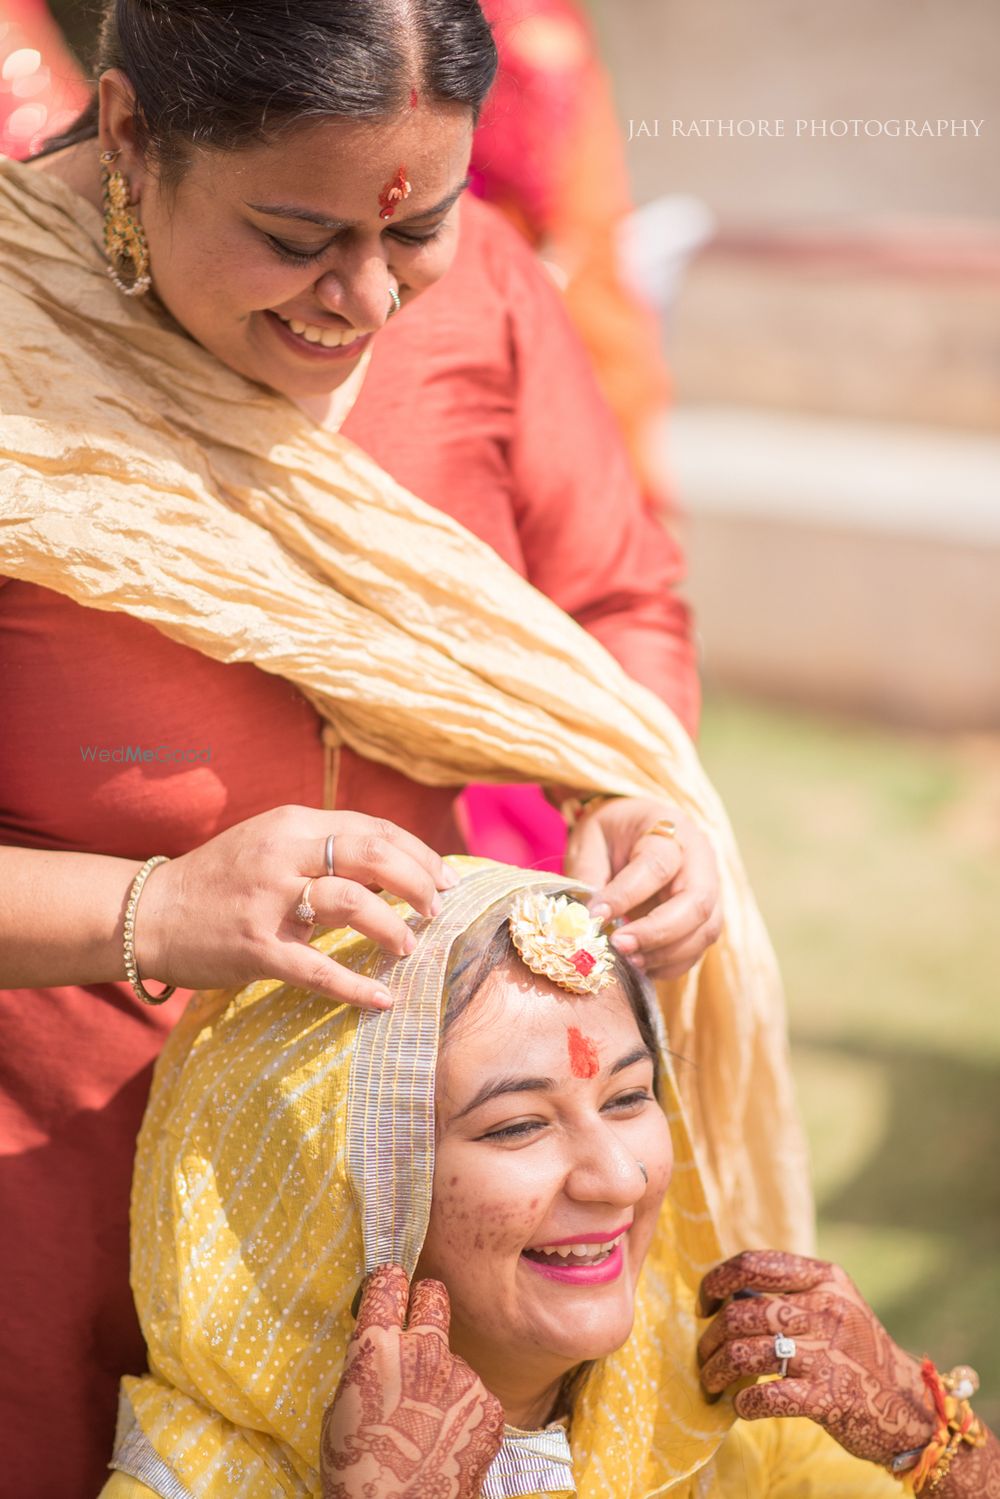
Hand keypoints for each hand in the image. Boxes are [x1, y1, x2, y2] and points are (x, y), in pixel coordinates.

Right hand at [133, 807, 455, 1009]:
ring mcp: (268, 900)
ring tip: (410, 945)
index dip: (417, 853)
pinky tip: (382, 998)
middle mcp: (283, 853)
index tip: (445, 878)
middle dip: (417, 882)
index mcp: (293, 824)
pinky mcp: (256, 947)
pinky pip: (318, 969)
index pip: (373, 828)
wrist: (149, 912)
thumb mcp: (270, 842)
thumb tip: (392, 862)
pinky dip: (356, 986)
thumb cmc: (220, 881)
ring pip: (352, 902)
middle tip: (437, 909)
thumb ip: (322, 846)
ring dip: (392, 926)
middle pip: (372, 854)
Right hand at [320, 1265, 504, 1498]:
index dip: (387, 1283)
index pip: (386, 1285)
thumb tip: (381, 1352)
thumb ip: (366, 1369)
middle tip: (420, 1312)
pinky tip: (447, 1439)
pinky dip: (461, 1409)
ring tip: (426, 1420)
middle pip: (433, 1295)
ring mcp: (463, 1377)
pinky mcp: (489, 1406)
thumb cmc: (357, 1474)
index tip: (389, 1284)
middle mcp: (424, 1352)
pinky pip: (472, 1393)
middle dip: (425, 1299)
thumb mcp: (341, 1411)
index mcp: (378, 1350)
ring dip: (442, 1376)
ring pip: (452, 1359)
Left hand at [565, 797, 721, 979]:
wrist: (636, 828)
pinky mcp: (706, 917)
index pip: (657, 865)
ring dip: (666, 954)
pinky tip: (640, 965)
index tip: (595, 916)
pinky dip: (671, 964)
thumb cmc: (611, 832)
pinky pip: (698, 948)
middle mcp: (699, 859)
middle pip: (696, 903)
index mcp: (667, 829)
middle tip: (618, 946)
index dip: (626, 895)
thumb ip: (588, 874)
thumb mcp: (590, 839)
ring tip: (627, 961)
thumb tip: (585, 919)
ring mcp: (709, 889)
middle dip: (657, 932)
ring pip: (704, 930)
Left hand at [697, 1250, 933, 1468]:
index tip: (704, 1304)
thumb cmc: (858, 1352)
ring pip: (745, 1354)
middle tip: (705, 1355)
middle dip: (711, 1337)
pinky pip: (766, 1397)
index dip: (717, 1280)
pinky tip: (740, 1406)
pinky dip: (743, 1403)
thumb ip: (791, 1292)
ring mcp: (826, 1354)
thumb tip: (728, 1294)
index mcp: (824, 1279)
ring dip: (717, 1371)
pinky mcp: (828, 1397)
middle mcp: (824, 1310)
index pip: (753, 1264)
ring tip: (711, 1383)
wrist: (910, 1406)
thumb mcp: (834, 1304)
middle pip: (741, 1313)